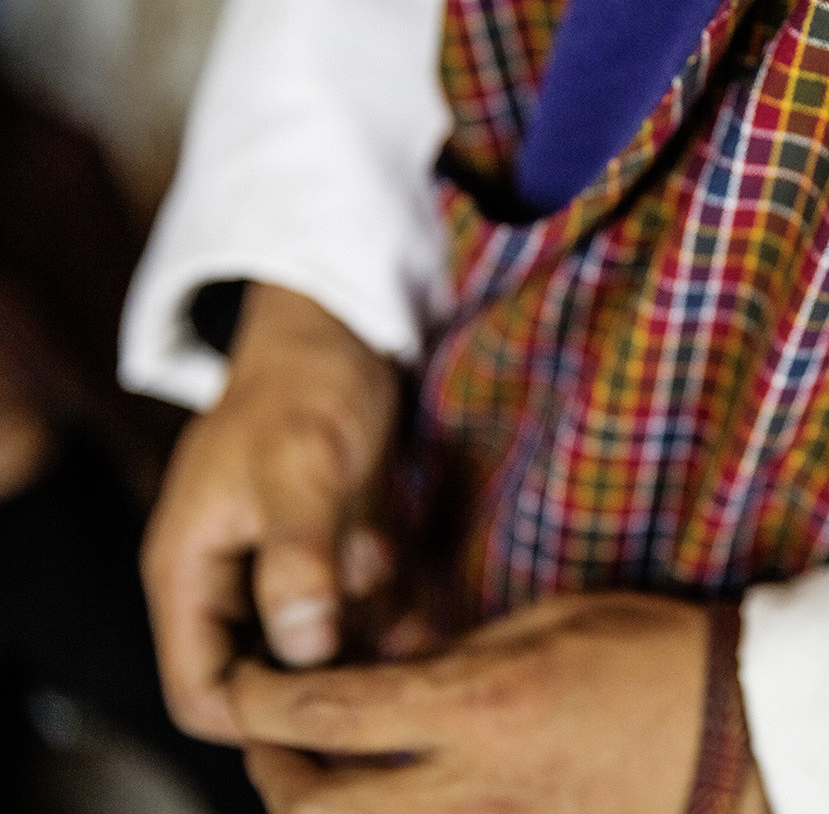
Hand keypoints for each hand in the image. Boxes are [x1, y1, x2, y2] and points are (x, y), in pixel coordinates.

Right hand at [141, 282, 399, 741]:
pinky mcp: (324, 555)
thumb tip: (303, 647)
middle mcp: (227, 582)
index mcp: (190, 570)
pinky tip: (423, 600)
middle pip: (263, 679)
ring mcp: (278, 569)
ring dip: (367, 648)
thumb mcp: (302, 468)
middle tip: (395, 676)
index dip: (259, 714)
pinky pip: (353, 611)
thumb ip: (297, 558)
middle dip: (328, 683)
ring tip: (416, 628)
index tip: (334, 708)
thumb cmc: (304, 385)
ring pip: (317, 650)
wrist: (338, 330)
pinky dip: (388, 613)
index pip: (200, 690)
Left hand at [231, 593, 768, 813]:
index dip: (262, 698)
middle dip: (271, 775)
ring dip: (325, 807)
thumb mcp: (547, 620)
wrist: (738, 725)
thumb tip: (391, 674)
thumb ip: (457, 654)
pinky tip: (398, 795)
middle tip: (270, 738)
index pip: (328, 712)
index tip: (245, 678)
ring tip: (321, 773)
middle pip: (318, 811)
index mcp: (479, 704)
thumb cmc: (651, 652)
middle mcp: (474, 782)